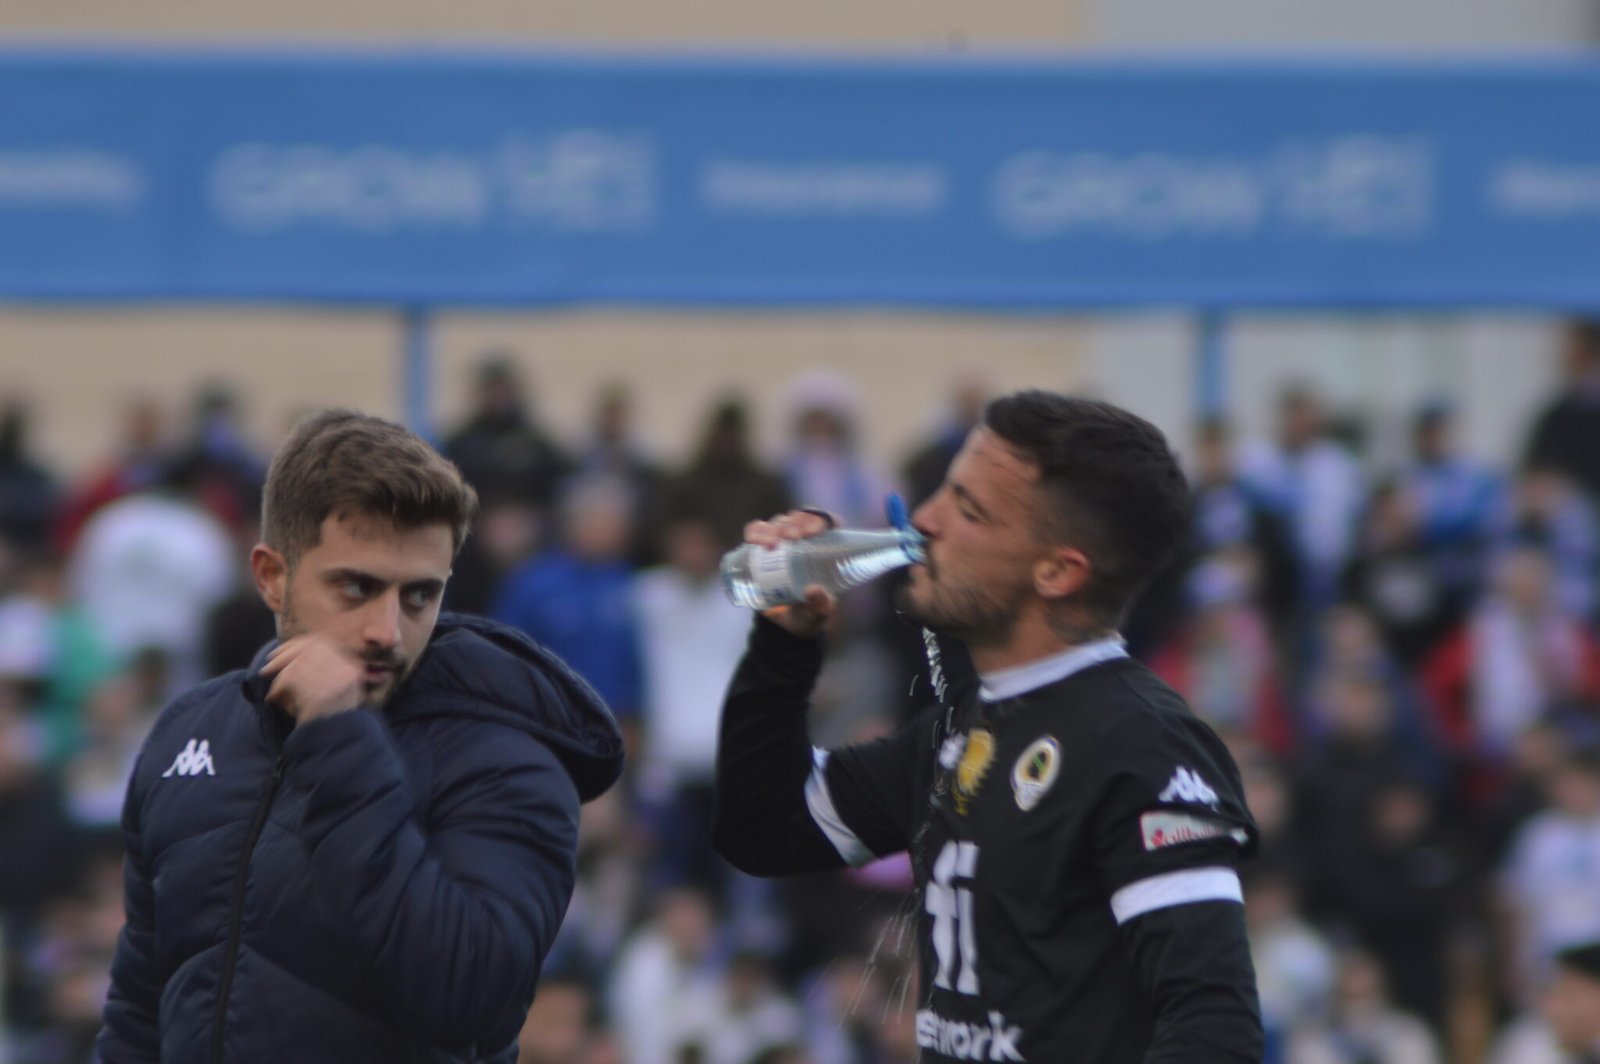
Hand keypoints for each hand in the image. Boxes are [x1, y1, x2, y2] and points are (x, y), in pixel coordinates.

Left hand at [260, 635, 368, 723]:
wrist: (337, 745)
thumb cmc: (330, 721)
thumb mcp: (335, 691)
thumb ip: (322, 670)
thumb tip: (293, 652)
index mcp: (352, 668)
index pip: (322, 642)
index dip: (297, 644)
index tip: (281, 650)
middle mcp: (347, 673)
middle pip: (308, 649)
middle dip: (283, 655)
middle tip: (266, 666)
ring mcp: (336, 684)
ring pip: (296, 665)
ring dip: (279, 678)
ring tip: (272, 689)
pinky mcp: (321, 696)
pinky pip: (291, 682)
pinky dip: (278, 689)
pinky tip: (274, 699)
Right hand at [741, 509, 837, 638]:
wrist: (785, 625)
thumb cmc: (810, 613)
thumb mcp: (819, 611)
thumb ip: (820, 604)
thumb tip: (813, 590)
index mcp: (826, 548)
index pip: (826, 523)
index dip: (819, 520)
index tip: (812, 532)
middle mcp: (804, 539)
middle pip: (800, 518)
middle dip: (794, 523)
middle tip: (792, 538)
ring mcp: (783, 542)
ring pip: (778, 522)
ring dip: (773, 527)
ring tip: (771, 543)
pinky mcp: (762, 548)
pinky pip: (756, 532)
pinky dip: (754, 533)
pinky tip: (753, 541)